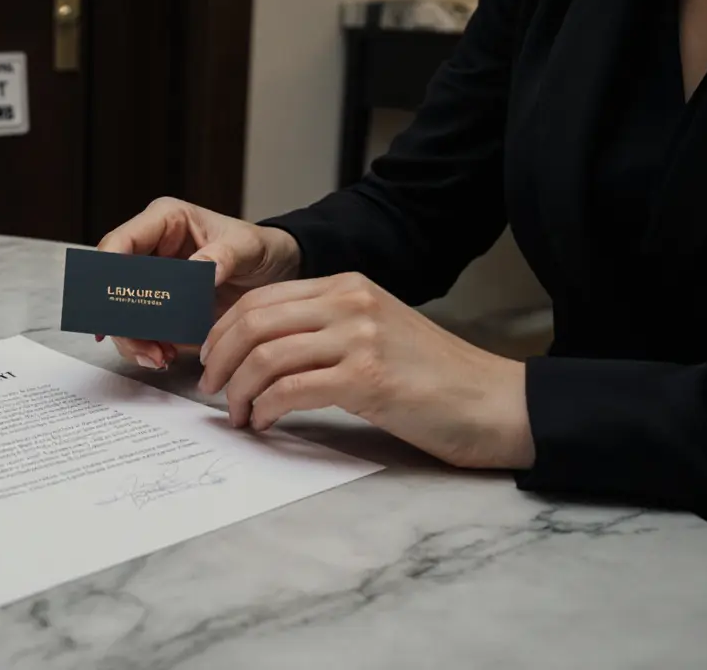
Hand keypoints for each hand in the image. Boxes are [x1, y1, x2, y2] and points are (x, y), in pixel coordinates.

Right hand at [97, 197, 300, 368]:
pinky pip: (141, 329)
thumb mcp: (247, 247)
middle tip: (139, 344)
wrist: (275, 274)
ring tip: (157, 357)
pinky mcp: (161, 308)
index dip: (106, 272)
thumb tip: (198, 270)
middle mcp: (151, 250)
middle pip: (112, 284)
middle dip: (119, 317)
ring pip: (121, 312)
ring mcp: (153, 281)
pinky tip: (162, 356)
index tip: (109, 301)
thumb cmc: (259, 249)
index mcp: (164, 222)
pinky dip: (146, 347)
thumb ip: (223, 255)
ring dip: (132, 339)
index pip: (120, 242)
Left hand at [198, 272, 534, 469]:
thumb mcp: (374, 331)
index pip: (261, 298)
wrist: (495, 403)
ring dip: (239, 391)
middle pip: (253, 322)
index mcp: (348, 285)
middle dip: (220, 359)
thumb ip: (323, 329)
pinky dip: (265, 409)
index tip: (210, 360)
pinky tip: (265, 423)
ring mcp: (360, 336)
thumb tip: (260, 352)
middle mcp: (350, 301)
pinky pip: (290, 389)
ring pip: (265, 356)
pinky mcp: (368, 376)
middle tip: (211, 390)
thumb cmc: (433, 378)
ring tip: (238, 414)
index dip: (222, 331)